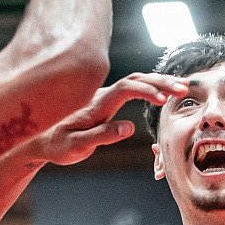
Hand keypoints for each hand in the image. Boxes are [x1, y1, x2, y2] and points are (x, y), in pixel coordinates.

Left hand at [28, 72, 188, 165]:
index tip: (164, 99)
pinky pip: (132, 87)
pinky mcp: (106, 101)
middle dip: (161, 81)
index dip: (146, 91)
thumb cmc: (56, 145)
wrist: (40, 139)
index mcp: (96, 105)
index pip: (126, 89)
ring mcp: (104, 96)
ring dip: (159, 81)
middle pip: (135, 78)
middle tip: (184, 89)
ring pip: (135, 80)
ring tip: (182, 87)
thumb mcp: (76, 146)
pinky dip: (150, 86)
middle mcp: (101, 95)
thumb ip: (101, 136)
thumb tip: (128, 127)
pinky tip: (164, 90)